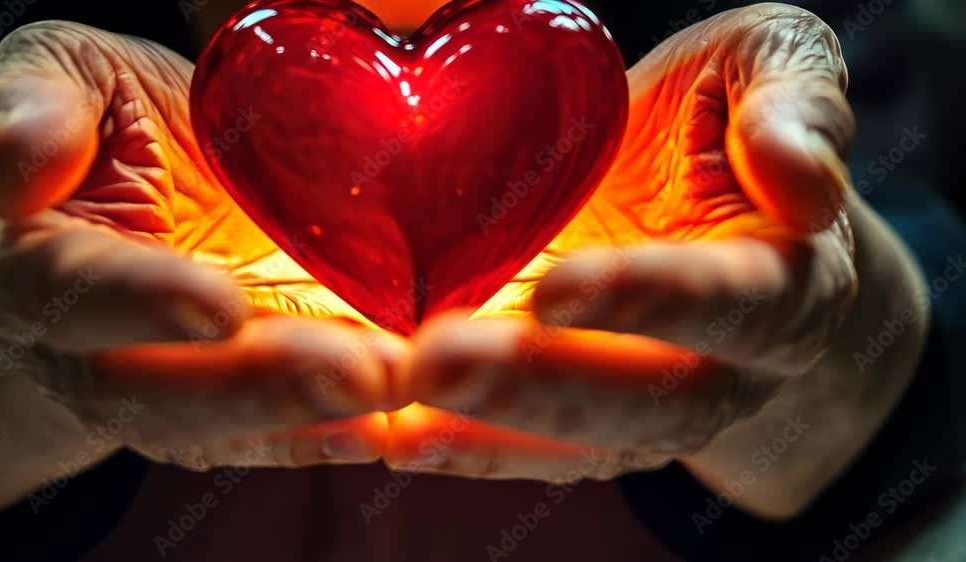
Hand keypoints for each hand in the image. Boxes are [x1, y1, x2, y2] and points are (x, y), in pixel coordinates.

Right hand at [0, 22, 402, 507]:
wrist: (140, 199)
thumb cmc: (100, 132)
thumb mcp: (61, 81)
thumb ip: (35, 108)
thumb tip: (17, 168)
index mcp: (40, 267)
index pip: (76, 292)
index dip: (142, 303)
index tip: (219, 306)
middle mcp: (97, 353)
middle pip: (159, 394)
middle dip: (257, 389)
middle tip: (353, 372)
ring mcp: (170, 390)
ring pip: (230, 426)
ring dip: (314, 416)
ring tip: (394, 388)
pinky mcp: (234, 406)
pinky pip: (278, 435)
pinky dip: (334, 435)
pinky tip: (392, 425)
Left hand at [390, 3, 927, 517]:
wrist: (714, 223)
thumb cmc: (733, 133)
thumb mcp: (775, 72)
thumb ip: (797, 106)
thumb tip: (803, 182)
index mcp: (785, 282)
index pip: (732, 302)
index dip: (650, 299)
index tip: (559, 288)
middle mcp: (723, 371)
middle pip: (644, 400)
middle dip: (537, 386)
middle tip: (437, 361)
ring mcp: (648, 412)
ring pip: (573, 441)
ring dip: (480, 429)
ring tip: (389, 399)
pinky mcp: (583, 425)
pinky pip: (523, 452)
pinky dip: (454, 448)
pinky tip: (382, 432)